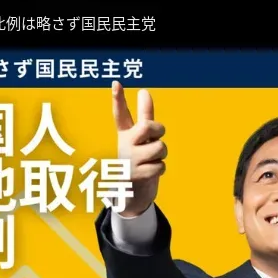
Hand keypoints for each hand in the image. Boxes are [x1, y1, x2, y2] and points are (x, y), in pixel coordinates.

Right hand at [111, 76, 166, 207]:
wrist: (132, 194)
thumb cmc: (139, 159)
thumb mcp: (141, 138)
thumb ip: (145, 116)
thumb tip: (144, 91)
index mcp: (125, 134)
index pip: (120, 114)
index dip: (118, 98)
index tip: (116, 83)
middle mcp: (124, 145)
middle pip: (146, 126)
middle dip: (158, 129)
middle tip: (157, 136)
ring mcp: (129, 161)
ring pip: (159, 147)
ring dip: (161, 155)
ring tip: (151, 160)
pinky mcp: (137, 175)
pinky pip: (160, 165)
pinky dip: (160, 169)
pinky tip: (150, 173)